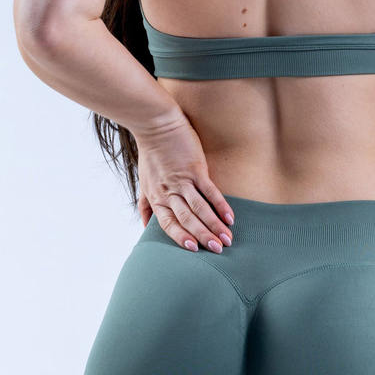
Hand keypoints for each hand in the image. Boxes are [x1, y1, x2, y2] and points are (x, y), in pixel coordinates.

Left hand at [134, 112, 234, 253]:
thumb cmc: (151, 154)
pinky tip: (230, 216)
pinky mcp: (195, 168)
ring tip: (227, 239)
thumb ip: (145, 205)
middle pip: (187, 220)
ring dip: (214, 225)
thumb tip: (144, 226)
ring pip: (199, 208)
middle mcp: (169, 192)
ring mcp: (183, 180)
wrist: (156, 125)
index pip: (169, 224)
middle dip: (203, 236)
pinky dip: (220, 204)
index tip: (195, 250)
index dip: (181, 237)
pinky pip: (209, 190)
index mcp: (157, 197)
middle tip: (219, 250)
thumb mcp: (143, 183)